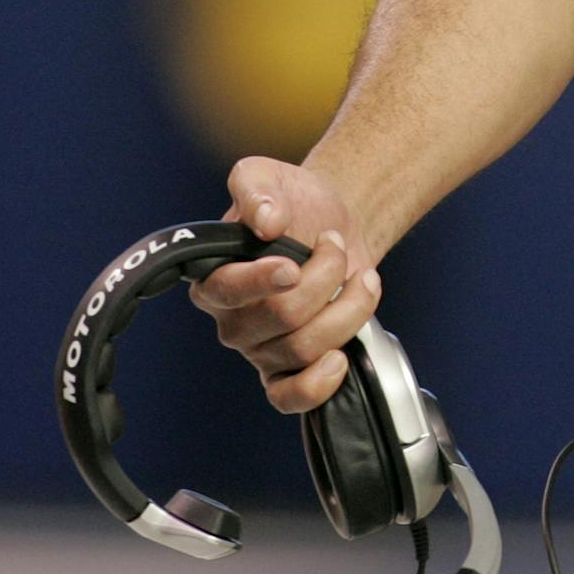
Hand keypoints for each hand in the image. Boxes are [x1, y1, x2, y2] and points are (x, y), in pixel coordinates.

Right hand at [186, 155, 382, 414]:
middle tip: (334, 246)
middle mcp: (232, 320)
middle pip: (282, 317)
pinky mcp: (289, 367)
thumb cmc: (293, 201)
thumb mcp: (266, 175)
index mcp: (213, 278)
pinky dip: (319, 384)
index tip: (293, 263)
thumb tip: (267, 221)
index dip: (263, 280)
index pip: (228, 291)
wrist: (333, 223)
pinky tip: (341, 356)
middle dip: (326, 275)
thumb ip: (255, 188)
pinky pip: (292, 397)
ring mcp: (260, 349)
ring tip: (360, 276)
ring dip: (349, 307)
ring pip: (305, 349)